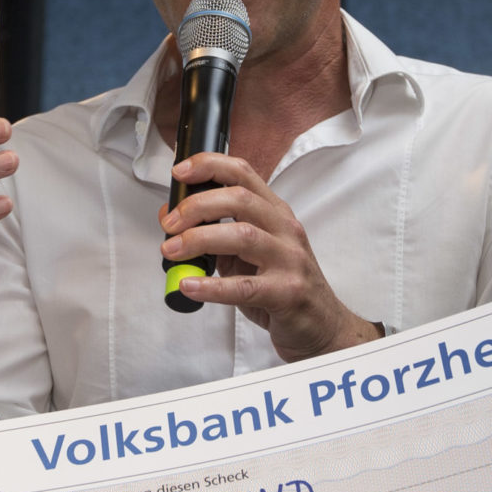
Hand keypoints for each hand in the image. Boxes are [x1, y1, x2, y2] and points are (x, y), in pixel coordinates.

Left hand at [162, 154, 376, 362]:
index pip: (243, 174)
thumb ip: (215, 234)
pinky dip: (211, 286)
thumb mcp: (249, 254)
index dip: (209, 166)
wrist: (321, 325)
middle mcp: (285, 230)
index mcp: (276, 213)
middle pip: (240, 200)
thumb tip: (171, 218)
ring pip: (243, 236)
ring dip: (199, 239)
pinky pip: (244, 286)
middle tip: (169, 223)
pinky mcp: (287, 293)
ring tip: (172, 250)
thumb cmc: (282, 286)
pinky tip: (189, 285)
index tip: (179, 172)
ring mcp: (290, 260)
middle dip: (197, 206)